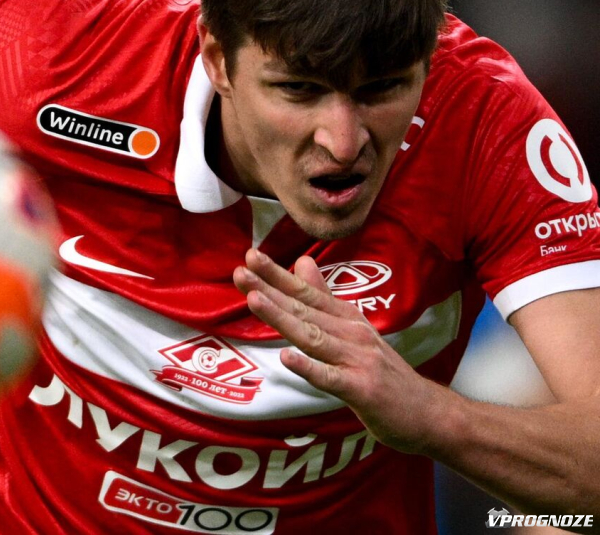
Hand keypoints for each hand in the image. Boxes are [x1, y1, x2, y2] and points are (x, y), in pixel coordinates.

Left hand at [234, 249, 454, 453]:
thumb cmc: (382, 371)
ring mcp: (357, 360)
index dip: (277, 274)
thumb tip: (301, 262)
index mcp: (345, 318)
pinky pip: (331, 378)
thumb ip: (324, 297)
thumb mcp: (353, 328)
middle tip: (241, 271)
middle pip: (304, 308)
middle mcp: (350, 333)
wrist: (428, 413)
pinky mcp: (362, 389)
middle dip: (269, 288)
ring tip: (255, 300)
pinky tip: (287, 358)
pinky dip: (309, 368)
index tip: (250, 256)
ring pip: (312, 336)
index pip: (306, 292)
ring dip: (282, 317)